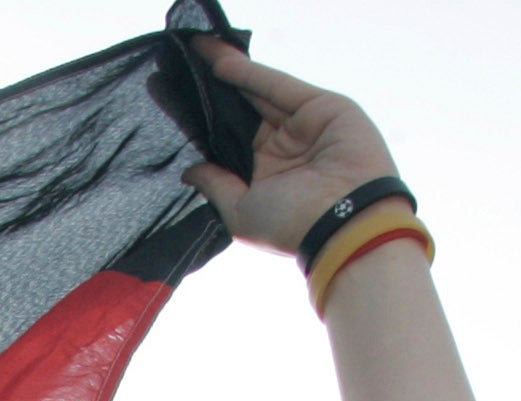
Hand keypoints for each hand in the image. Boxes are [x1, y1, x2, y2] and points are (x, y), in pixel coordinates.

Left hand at [180, 38, 400, 256]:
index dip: (205, 123)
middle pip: (241, 112)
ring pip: (259, 93)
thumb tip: (188, 171)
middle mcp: (283, 148)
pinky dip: (250, 74)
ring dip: (228, 72)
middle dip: (213, 92)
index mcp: (264, 175)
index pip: (229, 140)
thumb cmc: (292, 226)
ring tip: (196, 54)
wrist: (345, 221)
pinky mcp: (322, 106)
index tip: (175, 107)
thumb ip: (215, 185)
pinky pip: (278, 86)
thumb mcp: (240, 211)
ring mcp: (302, 125)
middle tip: (181, 71)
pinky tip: (221, 64)